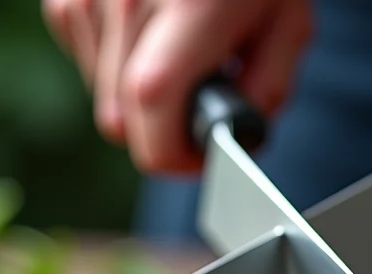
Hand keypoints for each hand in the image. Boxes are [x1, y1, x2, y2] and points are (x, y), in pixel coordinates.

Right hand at [43, 0, 312, 173]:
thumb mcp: (287, 20)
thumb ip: (267, 89)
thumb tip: (239, 137)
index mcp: (183, 21)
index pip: (151, 134)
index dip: (178, 160)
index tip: (202, 155)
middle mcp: (121, 10)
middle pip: (121, 125)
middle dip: (163, 129)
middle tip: (202, 103)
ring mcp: (84, 1)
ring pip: (102, 97)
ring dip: (140, 96)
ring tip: (181, 49)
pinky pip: (85, 60)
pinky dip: (116, 61)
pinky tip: (151, 27)